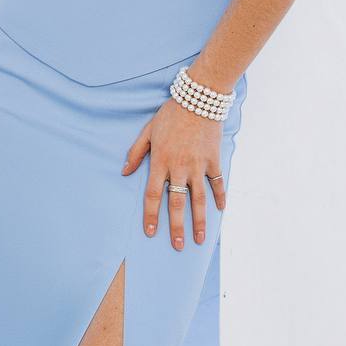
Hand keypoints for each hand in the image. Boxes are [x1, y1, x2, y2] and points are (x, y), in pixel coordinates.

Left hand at [121, 97, 226, 249]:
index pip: (153, 195)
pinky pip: (217, 182)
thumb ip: (136, 153)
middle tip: (177, 246)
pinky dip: (220, 196)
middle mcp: (179, 167)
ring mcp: (198, 165)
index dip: (151, 215)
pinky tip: (220, 210)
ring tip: (198, 239)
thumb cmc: (170, 114)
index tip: (150, 232)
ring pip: (198, 199)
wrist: (198, 99)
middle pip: (177, 203)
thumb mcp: (148, 130)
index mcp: (160, 161)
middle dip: (176, 227)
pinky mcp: (213, 160)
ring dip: (199, 221)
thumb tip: (125, 172)